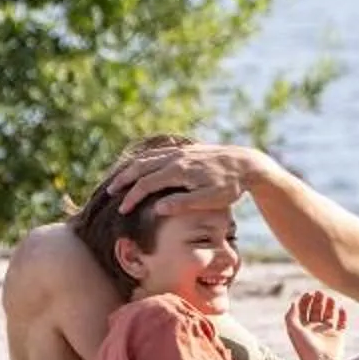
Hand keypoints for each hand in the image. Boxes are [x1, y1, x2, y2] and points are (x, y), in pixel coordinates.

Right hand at [108, 141, 267, 216]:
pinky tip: (142, 166)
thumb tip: (157, 208)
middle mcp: (177, 157)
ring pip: (149, 157)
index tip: (122, 210)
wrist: (248, 163)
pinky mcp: (187, 149)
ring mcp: (181, 151)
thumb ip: (183, 204)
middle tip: (110, 192)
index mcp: (180, 171)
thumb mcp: (210, 200)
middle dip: (124, 179)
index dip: (132, 197)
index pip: (147, 183)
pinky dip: (145, 159)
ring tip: (120, 180)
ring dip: (132, 168)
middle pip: (142, 166)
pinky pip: (159, 152)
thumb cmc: (230, 186)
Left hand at [284, 288, 347, 359]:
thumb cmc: (305, 348)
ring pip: (329, 315)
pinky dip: (342, 315)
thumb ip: (291, 315)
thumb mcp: (293, 329)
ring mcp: (327, 332)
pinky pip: (342, 323)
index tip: (309, 293)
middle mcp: (314, 330)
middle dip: (318, 301)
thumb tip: (293, 302)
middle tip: (320, 293)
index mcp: (302, 328)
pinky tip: (341, 308)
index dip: (305, 301)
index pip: (303, 311)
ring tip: (330, 298)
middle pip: (316, 311)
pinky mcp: (338, 336)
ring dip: (329, 305)